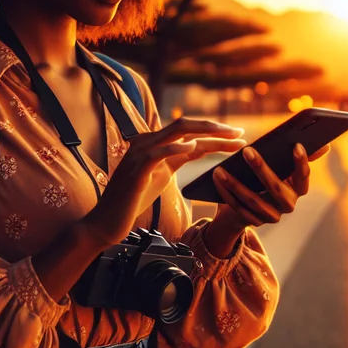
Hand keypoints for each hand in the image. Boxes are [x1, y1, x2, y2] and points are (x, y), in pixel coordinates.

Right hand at [85, 118, 246, 245]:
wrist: (107, 221)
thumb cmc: (133, 199)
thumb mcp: (162, 175)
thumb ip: (178, 159)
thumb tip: (200, 147)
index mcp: (153, 142)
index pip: (188, 132)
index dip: (214, 132)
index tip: (238, 136)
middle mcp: (146, 142)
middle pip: (185, 126)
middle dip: (215, 128)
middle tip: (240, 133)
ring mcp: (140, 153)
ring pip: (176, 133)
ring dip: (206, 134)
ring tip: (229, 138)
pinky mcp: (136, 169)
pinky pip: (158, 152)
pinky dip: (176, 147)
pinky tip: (193, 147)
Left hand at [211, 142, 331, 229]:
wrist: (248, 205)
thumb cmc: (267, 177)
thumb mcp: (281, 166)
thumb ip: (297, 156)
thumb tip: (325, 145)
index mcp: (298, 189)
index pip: (303, 177)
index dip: (302, 163)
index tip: (296, 145)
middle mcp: (288, 205)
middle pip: (276, 188)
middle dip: (261, 169)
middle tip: (247, 151)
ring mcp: (271, 216)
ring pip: (254, 200)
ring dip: (235, 184)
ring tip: (221, 168)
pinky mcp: (253, 222)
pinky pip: (238, 208)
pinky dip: (226, 193)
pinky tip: (216, 179)